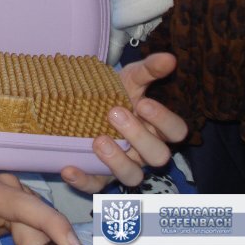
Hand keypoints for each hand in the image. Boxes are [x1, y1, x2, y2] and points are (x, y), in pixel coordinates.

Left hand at [62, 52, 187, 190]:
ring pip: (132, 176)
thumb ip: (149, 69)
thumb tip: (169, 57)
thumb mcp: (130, 78)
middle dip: (138, 136)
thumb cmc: (115, 92)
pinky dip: (82, 180)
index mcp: (157, 127)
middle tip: (114, 112)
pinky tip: (67, 168)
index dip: (164, 121)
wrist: (86, 102)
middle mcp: (144, 151)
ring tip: (98, 140)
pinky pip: (95, 187)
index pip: (177, 132)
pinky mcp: (99, 177)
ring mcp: (123, 166)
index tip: (143, 103)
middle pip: (157, 156)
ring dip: (116, 161)